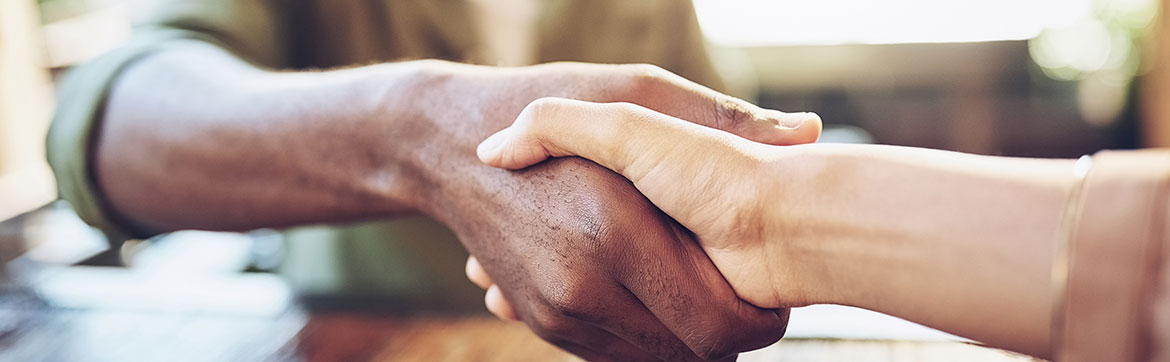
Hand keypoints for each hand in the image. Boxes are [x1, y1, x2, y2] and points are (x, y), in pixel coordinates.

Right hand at [400, 62, 818, 359]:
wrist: (452, 151)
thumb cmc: (553, 108)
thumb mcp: (636, 95)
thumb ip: (720, 116)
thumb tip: (808, 131)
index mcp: (616, 232)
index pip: (718, 324)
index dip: (759, 321)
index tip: (772, 296)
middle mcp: (582, 286)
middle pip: (692, 353)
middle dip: (731, 335)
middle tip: (749, 302)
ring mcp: (557, 312)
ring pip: (655, 361)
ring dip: (689, 340)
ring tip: (705, 294)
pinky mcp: (544, 323)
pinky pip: (616, 356)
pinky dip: (650, 340)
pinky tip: (662, 301)